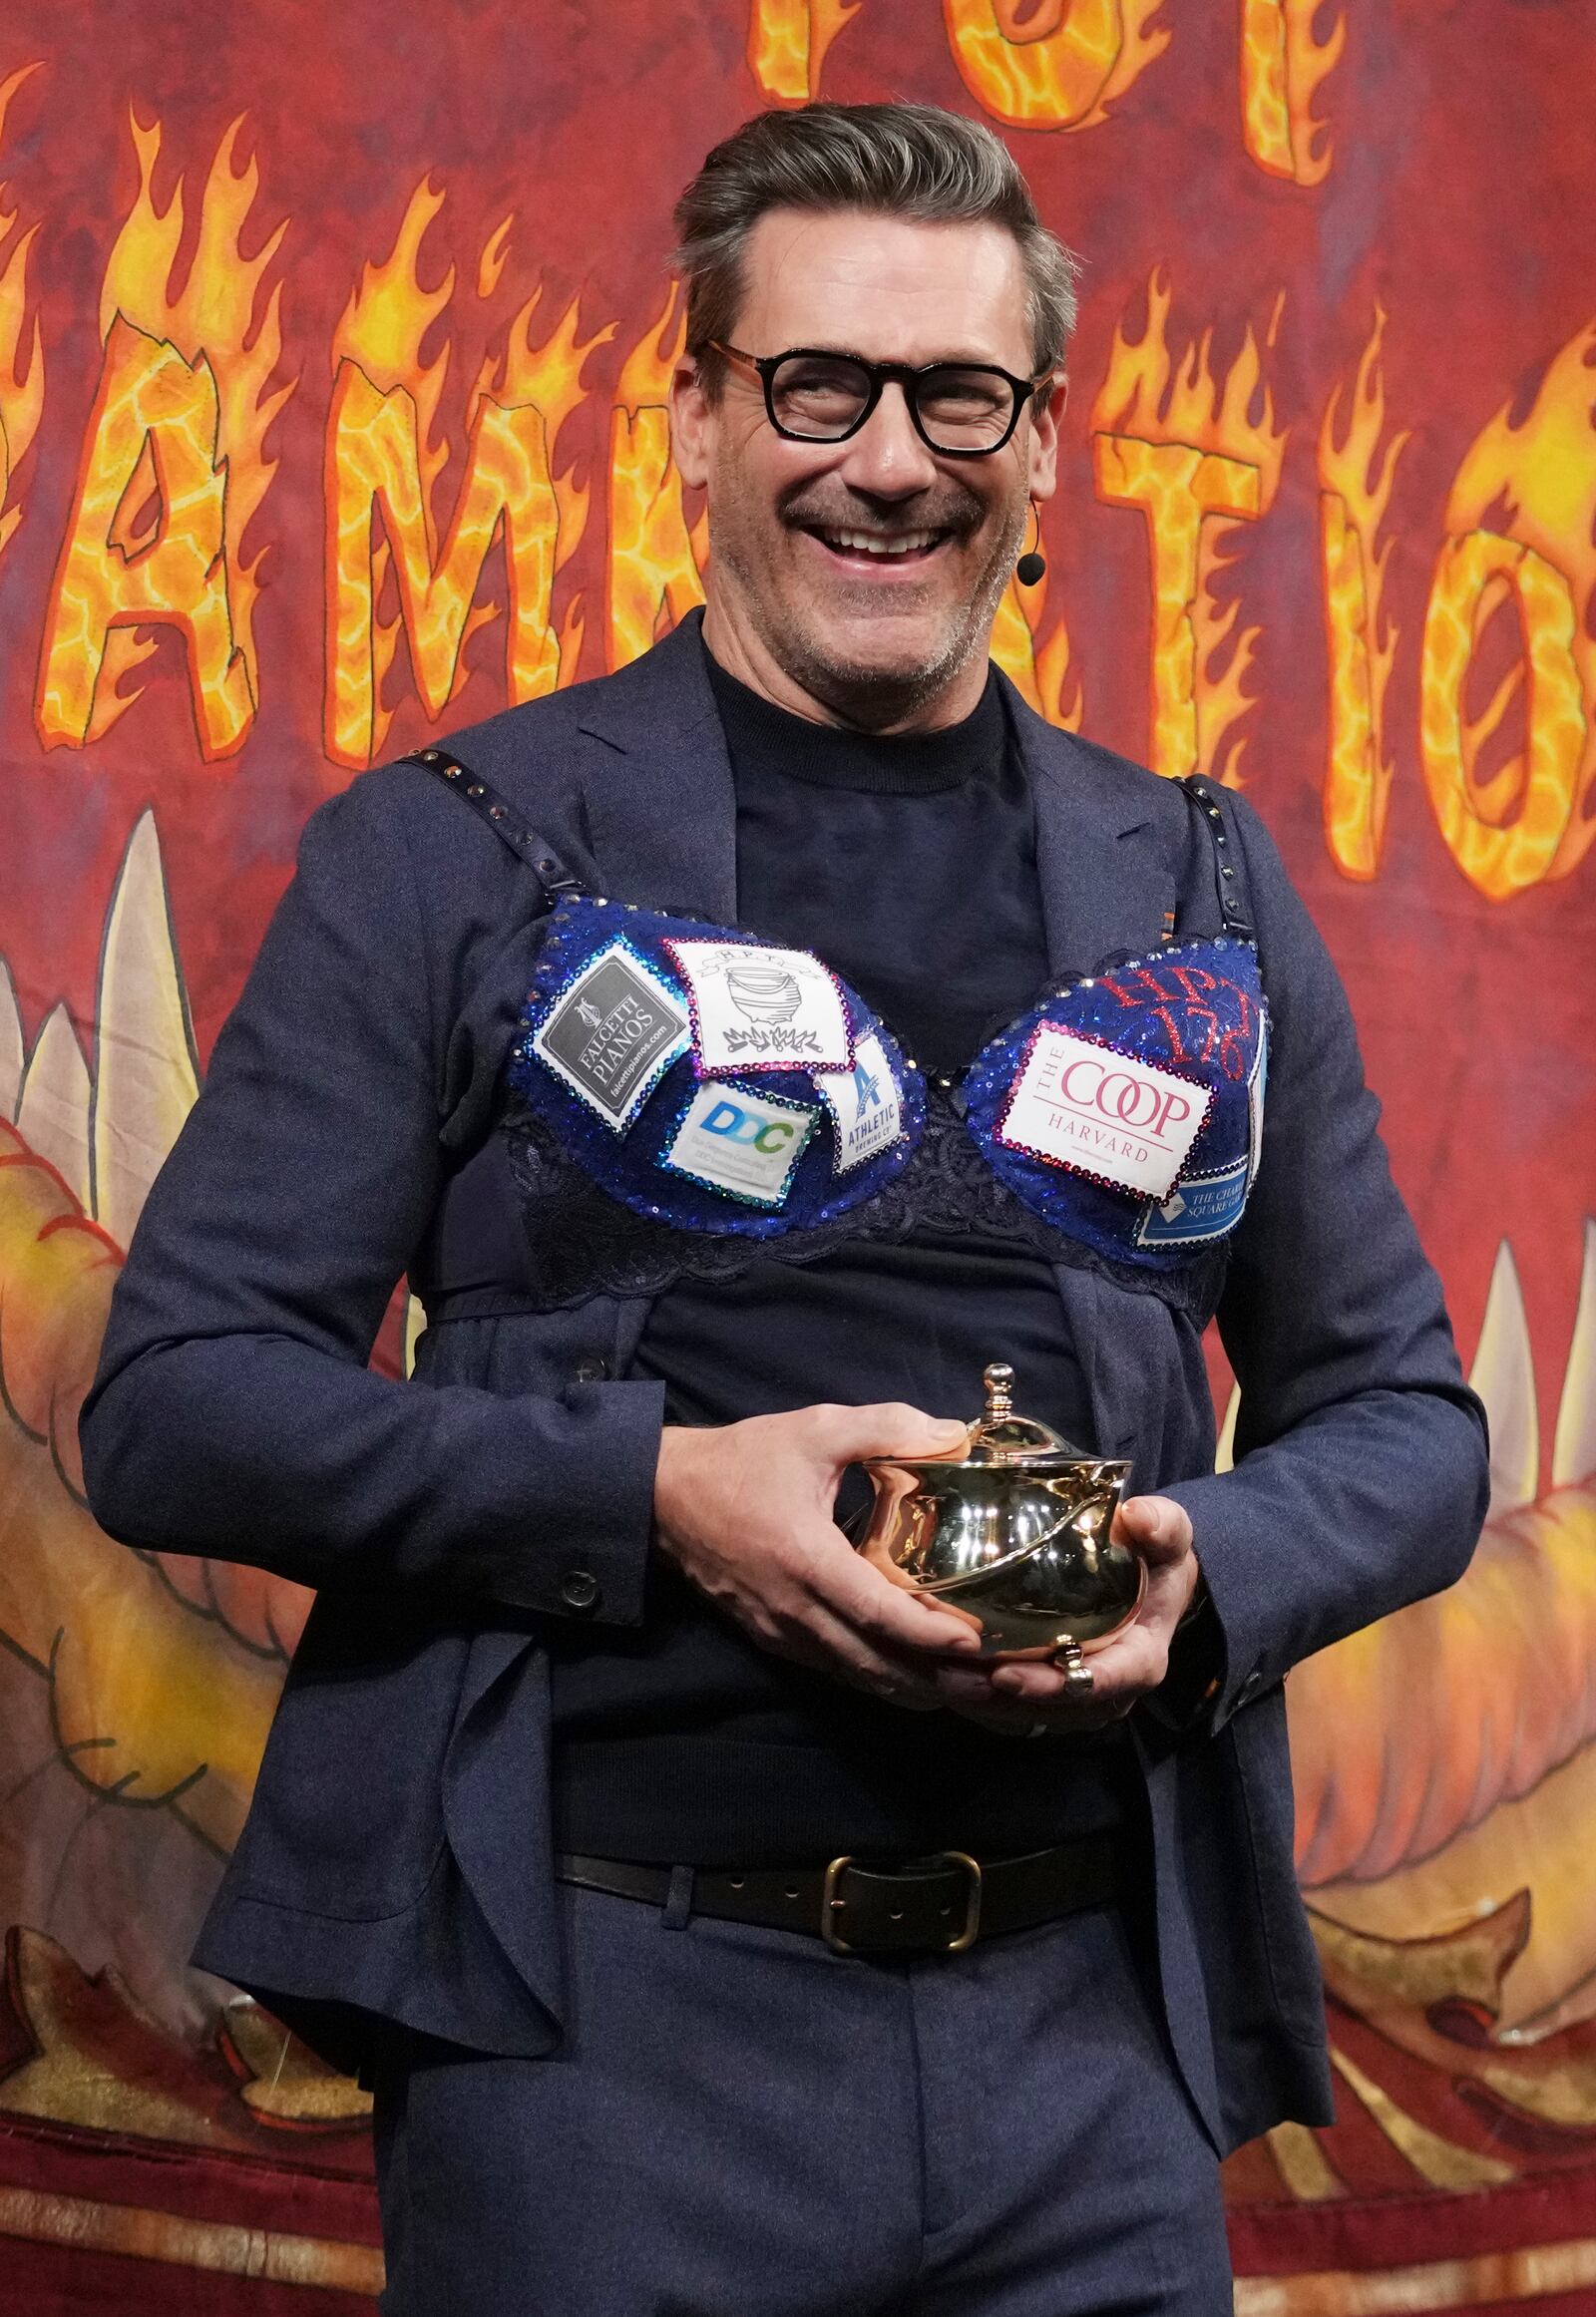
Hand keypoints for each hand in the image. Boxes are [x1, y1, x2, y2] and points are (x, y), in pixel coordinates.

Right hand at [652, 1404, 984, 1704]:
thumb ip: (885, 1427)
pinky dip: (880, 1679)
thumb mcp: (815, 1429)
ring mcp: (782, 1632)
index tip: (974, 1643)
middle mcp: (795, 1610)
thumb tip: (952, 1435)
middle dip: (937, 1680)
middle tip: (994, 1684)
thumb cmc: (742, 1461)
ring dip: (914, 1688)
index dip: (926, 1633)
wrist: (664, 1498)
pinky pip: (836, 1670)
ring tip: (970, 1692)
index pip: (875, 1611)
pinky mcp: (774, 1640)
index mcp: (807, 1559)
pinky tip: (917, 1679)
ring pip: (857, 1676)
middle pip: (874, 1663)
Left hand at [931, 1494, 1201, 1735]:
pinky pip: (1009, 1709)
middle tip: (945, 1675)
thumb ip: (1161, 1526)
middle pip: (1048, 1708)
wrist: (1150, 1579)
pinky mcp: (1050, 1696)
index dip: (1051, 1685)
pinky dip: (974, 1698)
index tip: (1004, 1674)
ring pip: (1023, 1715)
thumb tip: (1138, 1514)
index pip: (1096, 1685)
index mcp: (1139, 1661)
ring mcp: (1077, 1699)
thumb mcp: (1168, 1537)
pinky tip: (935, 1673)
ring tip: (931, 1674)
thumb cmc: (1155, 1557)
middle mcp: (1107, 1691)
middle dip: (996, 1698)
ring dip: (977, 1701)